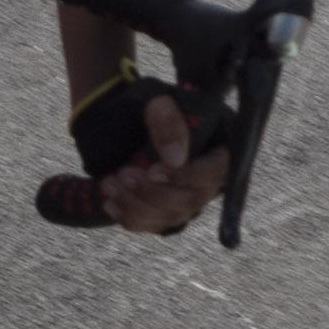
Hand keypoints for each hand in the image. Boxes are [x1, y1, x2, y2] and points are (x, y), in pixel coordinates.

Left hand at [35, 68, 223, 233]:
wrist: (128, 120)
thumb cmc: (149, 108)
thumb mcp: (158, 102)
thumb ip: (168, 122)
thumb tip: (175, 159)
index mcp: (219, 147)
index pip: (218, 171)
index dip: (189, 176)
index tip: (154, 170)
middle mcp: (209, 179)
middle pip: (193, 200)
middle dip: (154, 192)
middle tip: (123, 173)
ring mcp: (188, 199)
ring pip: (171, 217)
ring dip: (137, 205)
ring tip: (109, 183)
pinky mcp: (167, 212)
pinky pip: (153, 225)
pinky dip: (130, 217)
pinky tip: (109, 202)